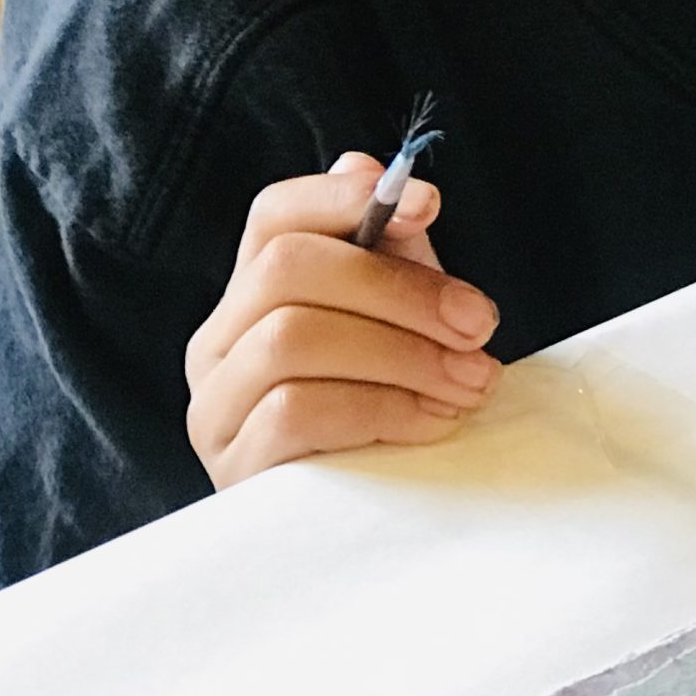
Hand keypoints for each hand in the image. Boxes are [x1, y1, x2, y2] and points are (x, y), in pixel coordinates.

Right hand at [184, 150, 501, 488]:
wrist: (370, 530)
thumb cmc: (386, 411)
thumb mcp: (398, 325)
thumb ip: (390, 252)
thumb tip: (372, 164)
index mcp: (255, 295)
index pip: (274, 215)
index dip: (345, 196)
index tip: (431, 204)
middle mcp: (218, 343)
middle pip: (289, 268)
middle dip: (401, 289)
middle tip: (481, 324)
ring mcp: (215, 406)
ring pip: (294, 337)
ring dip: (403, 353)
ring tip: (471, 381)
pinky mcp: (232, 465)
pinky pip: (297, 411)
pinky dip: (383, 407)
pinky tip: (433, 422)